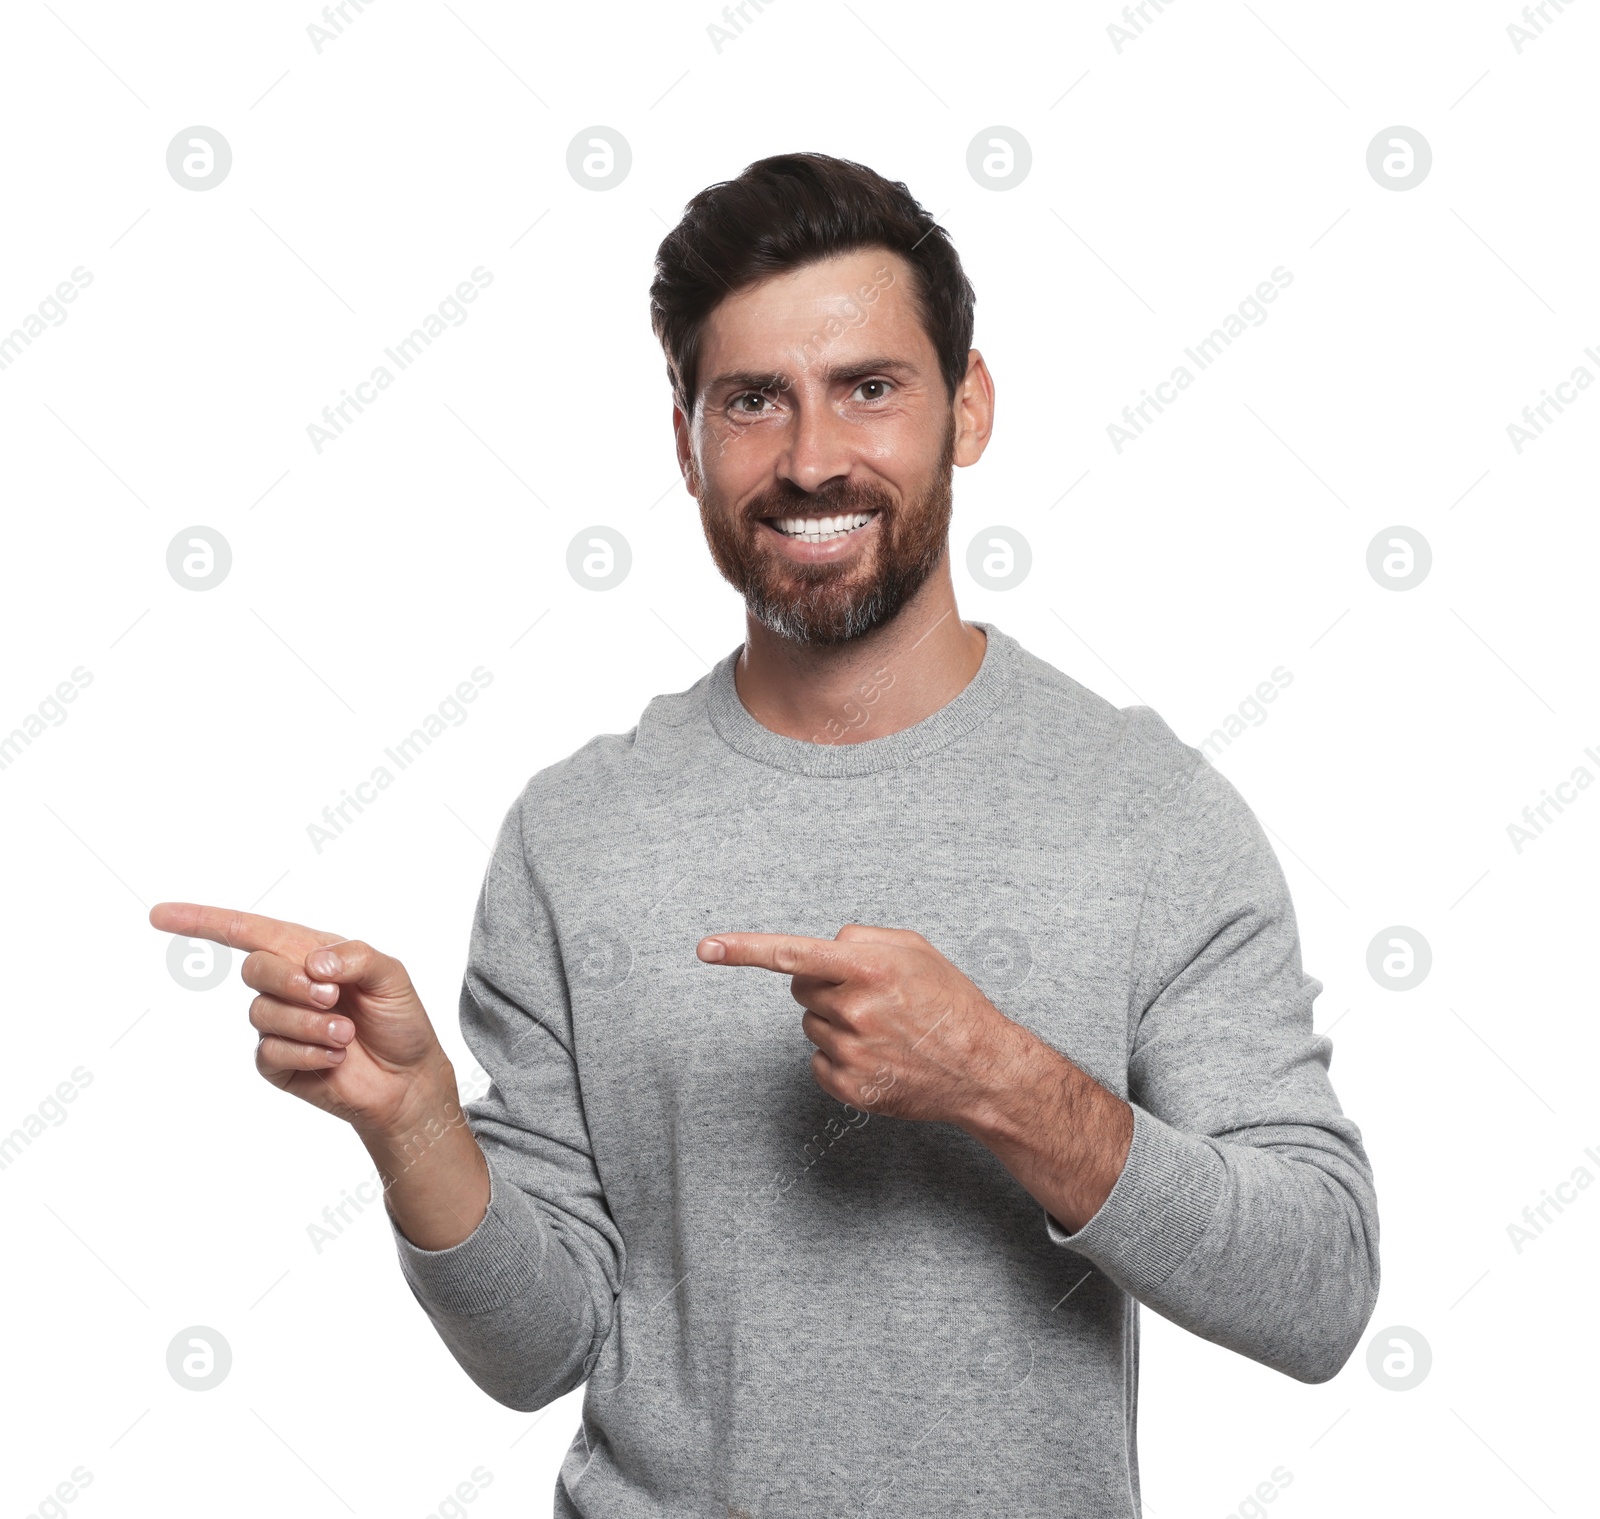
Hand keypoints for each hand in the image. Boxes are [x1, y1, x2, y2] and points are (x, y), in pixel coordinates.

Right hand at [149, 902, 450, 1140]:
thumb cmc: (400, 1020)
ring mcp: (279, 1024)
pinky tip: (335, 1057)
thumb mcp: (391, 975)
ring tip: (346, 1033)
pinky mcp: (277, 1062)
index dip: (203, 921)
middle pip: (255, 968)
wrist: (408, 1077)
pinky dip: (308, 1052)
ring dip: (309, 1024)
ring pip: (263, 1013)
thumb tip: (311, 962)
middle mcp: (288, 985)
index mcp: (309, 953)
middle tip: (332, 997)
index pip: (249, 931)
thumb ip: (355, 956)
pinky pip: (271, 1050)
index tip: (160, 915)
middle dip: (291, 981)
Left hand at [696, 923, 1024, 1129]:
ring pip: (811, 1026)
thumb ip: (861, 937)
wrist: (982, 1068)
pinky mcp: (850, 1087)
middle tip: (868, 997)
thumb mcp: (915, 949)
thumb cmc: (950, 1002)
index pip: (792, 954)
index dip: (744, 949)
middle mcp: (854, 1009)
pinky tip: (878, 1056)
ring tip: (883, 1030)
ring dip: (835, 1023)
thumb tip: (825, 946)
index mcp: (868, 967)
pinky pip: (818, 1062)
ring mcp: (851, 1052)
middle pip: (800, 990)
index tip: (706, 947)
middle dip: (822, 988)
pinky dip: (840, 1057)